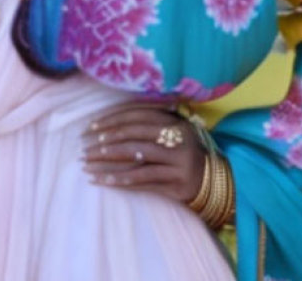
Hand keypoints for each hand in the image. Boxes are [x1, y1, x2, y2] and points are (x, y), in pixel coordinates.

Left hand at [81, 103, 205, 202]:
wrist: (214, 181)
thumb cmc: (185, 152)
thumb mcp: (176, 132)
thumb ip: (152, 123)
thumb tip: (111, 122)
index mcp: (176, 123)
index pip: (138, 117)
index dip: (113, 120)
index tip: (92, 127)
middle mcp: (178, 141)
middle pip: (135, 136)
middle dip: (107, 141)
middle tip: (87, 147)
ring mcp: (178, 163)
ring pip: (136, 159)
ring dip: (109, 162)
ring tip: (89, 164)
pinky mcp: (176, 184)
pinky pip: (143, 181)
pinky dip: (121, 181)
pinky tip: (104, 181)